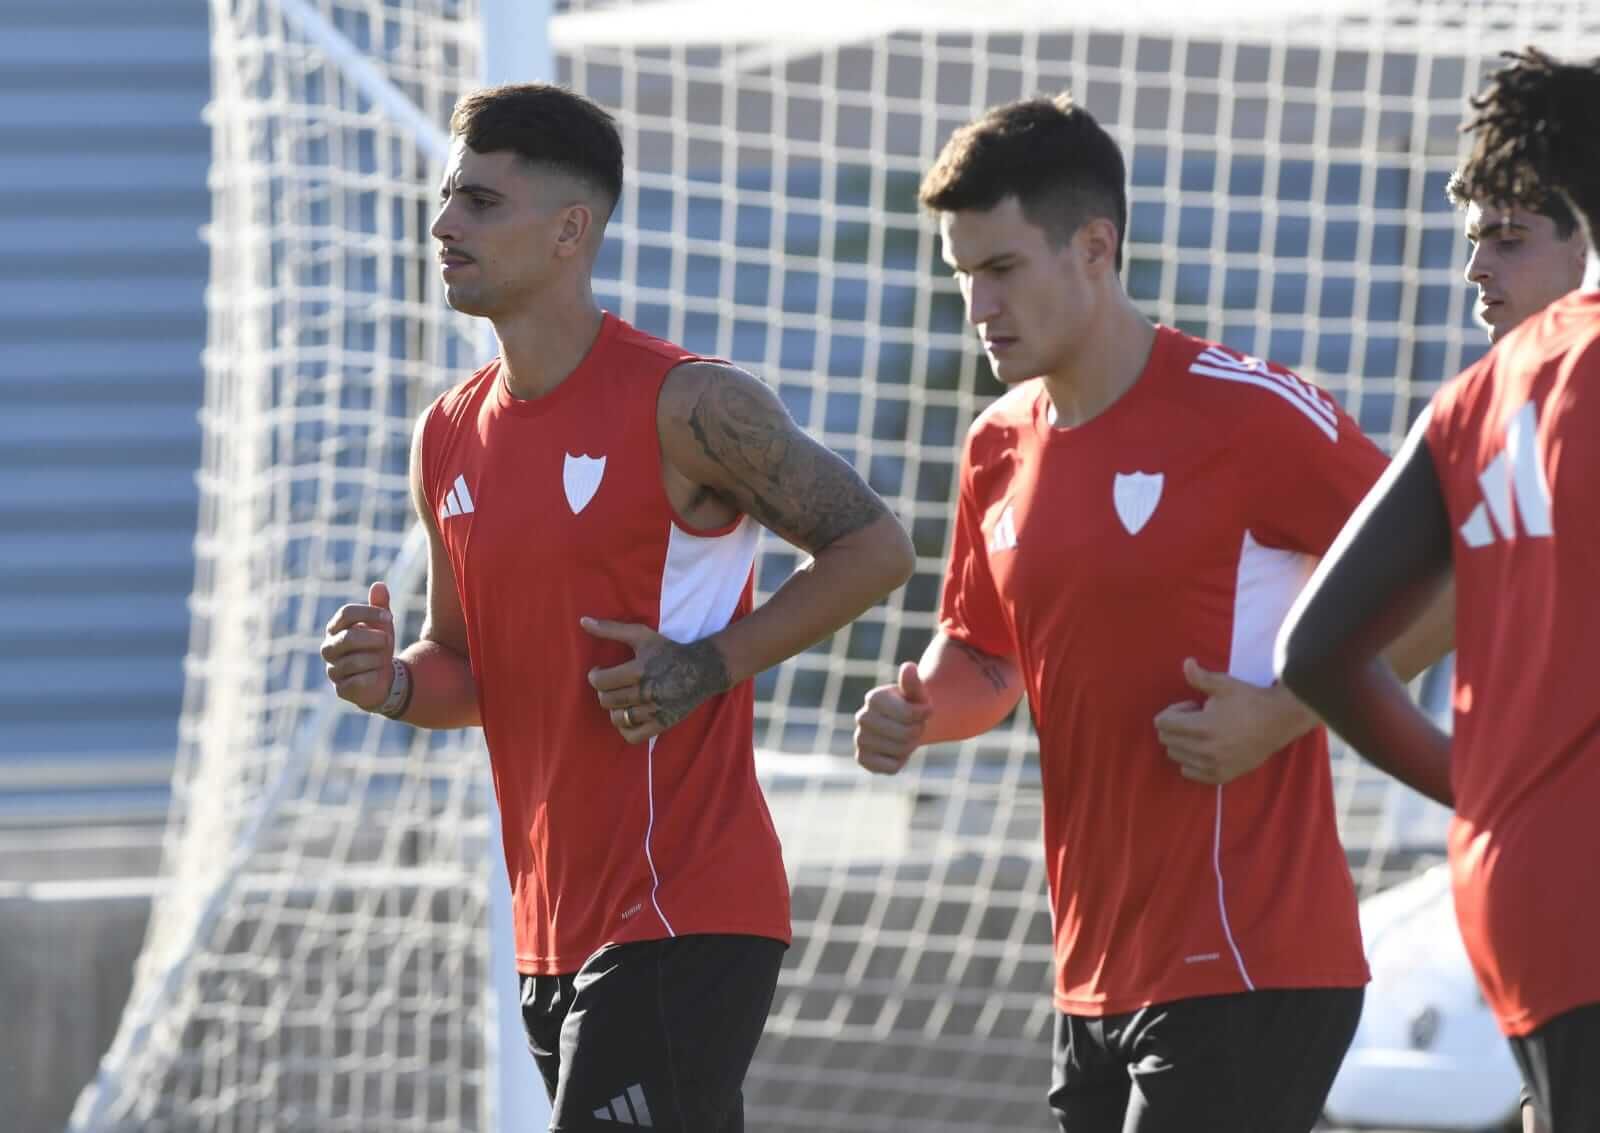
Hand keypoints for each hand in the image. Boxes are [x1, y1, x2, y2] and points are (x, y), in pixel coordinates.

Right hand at [322, 581, 397, 710]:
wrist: (382, 679)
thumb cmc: (378, 646)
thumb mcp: (382, 625)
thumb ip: (380, 606)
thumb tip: (379, 585)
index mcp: (335, 628)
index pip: (346, 613)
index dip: (370, 613)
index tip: (390, 617)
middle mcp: (329, 648)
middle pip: (349, 637)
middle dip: (375, 639)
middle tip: (388, 641)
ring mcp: (332, 670)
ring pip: (357, 661)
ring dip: (377, 659)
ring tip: (382, 660)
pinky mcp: (341, 689)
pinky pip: (360, 680)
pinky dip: (375, 676)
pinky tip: (377, 675)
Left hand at [581, 617, 731, 742]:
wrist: (703, 670)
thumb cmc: (669, 650)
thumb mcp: (641, 635)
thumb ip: (610, 629)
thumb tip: (583, 620)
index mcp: (639, 670)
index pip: (600, 681)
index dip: (594, 676)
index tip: (599, 672)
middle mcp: (646, 692)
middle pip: (607, 700)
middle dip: (604, 692)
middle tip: (610, 685)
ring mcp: (654, 711)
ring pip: (617, 719)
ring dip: (614, 708)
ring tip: (620, 699)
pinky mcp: (662, 724)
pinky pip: (633, 736)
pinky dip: (625, 729)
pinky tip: (628, 716)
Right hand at [854, 662, 931, 774]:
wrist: (905, 722)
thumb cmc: (913, 704)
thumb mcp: (917, 692)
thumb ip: (913, 682)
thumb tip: (909, 667)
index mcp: (874, 697)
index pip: (909, 714)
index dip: (923, 714)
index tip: (924, 710)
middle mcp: (862, 717)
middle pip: (905, 735)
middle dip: (917, 731)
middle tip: (915, 725)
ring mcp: (860, 738)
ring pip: (899, 752)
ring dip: (910, 747)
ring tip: (905, 737)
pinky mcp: (862, 758)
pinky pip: (890, 768)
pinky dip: (899, 762)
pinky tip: (895, 751)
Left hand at [1154, 658, 1317, 784]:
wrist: (1279, 721)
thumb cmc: (1249, 700)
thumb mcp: (1224, 684)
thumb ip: (1200, 677)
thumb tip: (1186, 663)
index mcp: (1203, 727)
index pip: (1162, 724)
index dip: (1173, 711)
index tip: (1192, 706)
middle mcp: (1205, 750)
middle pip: (1166, 740)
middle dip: (1176, 725)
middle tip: (1197, 717)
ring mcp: (1213, 765)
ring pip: (1175, 756)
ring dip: (1182, 742)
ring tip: (1203, 732)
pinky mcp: (1222, 776)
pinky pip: (1189, 772)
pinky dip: (1190, 760)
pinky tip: (1205, 748)